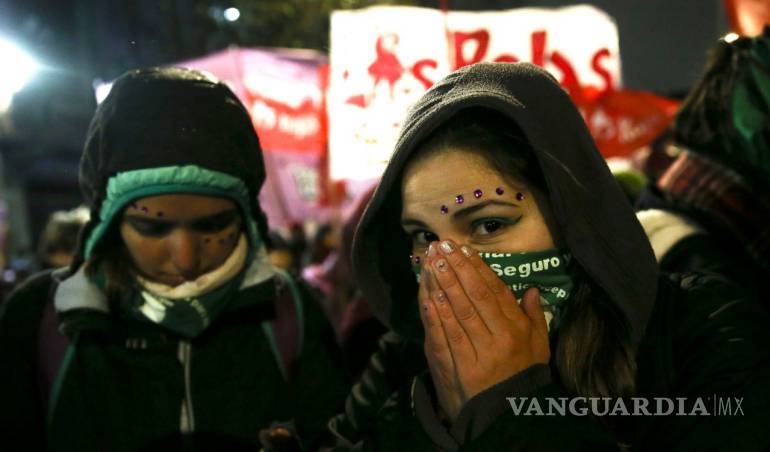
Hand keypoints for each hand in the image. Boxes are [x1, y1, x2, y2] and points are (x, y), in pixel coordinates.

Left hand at [418, 240, 550, 421]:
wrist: (507, 416)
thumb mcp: (539, 347)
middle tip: (442, 247)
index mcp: (516, 330)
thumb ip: (536, 317)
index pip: (495, 291)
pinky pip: (445, 337)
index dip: (478, 268)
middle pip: (474, 296)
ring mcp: (477, 353)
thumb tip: (531, 289)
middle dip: (456, 269)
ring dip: (443, 285)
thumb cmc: (522, 376)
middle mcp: (498, 338)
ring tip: (431, 263)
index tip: (464, 249)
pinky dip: (436, 316)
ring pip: (458, 312)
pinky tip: (428, 297)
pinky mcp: (458, 368)